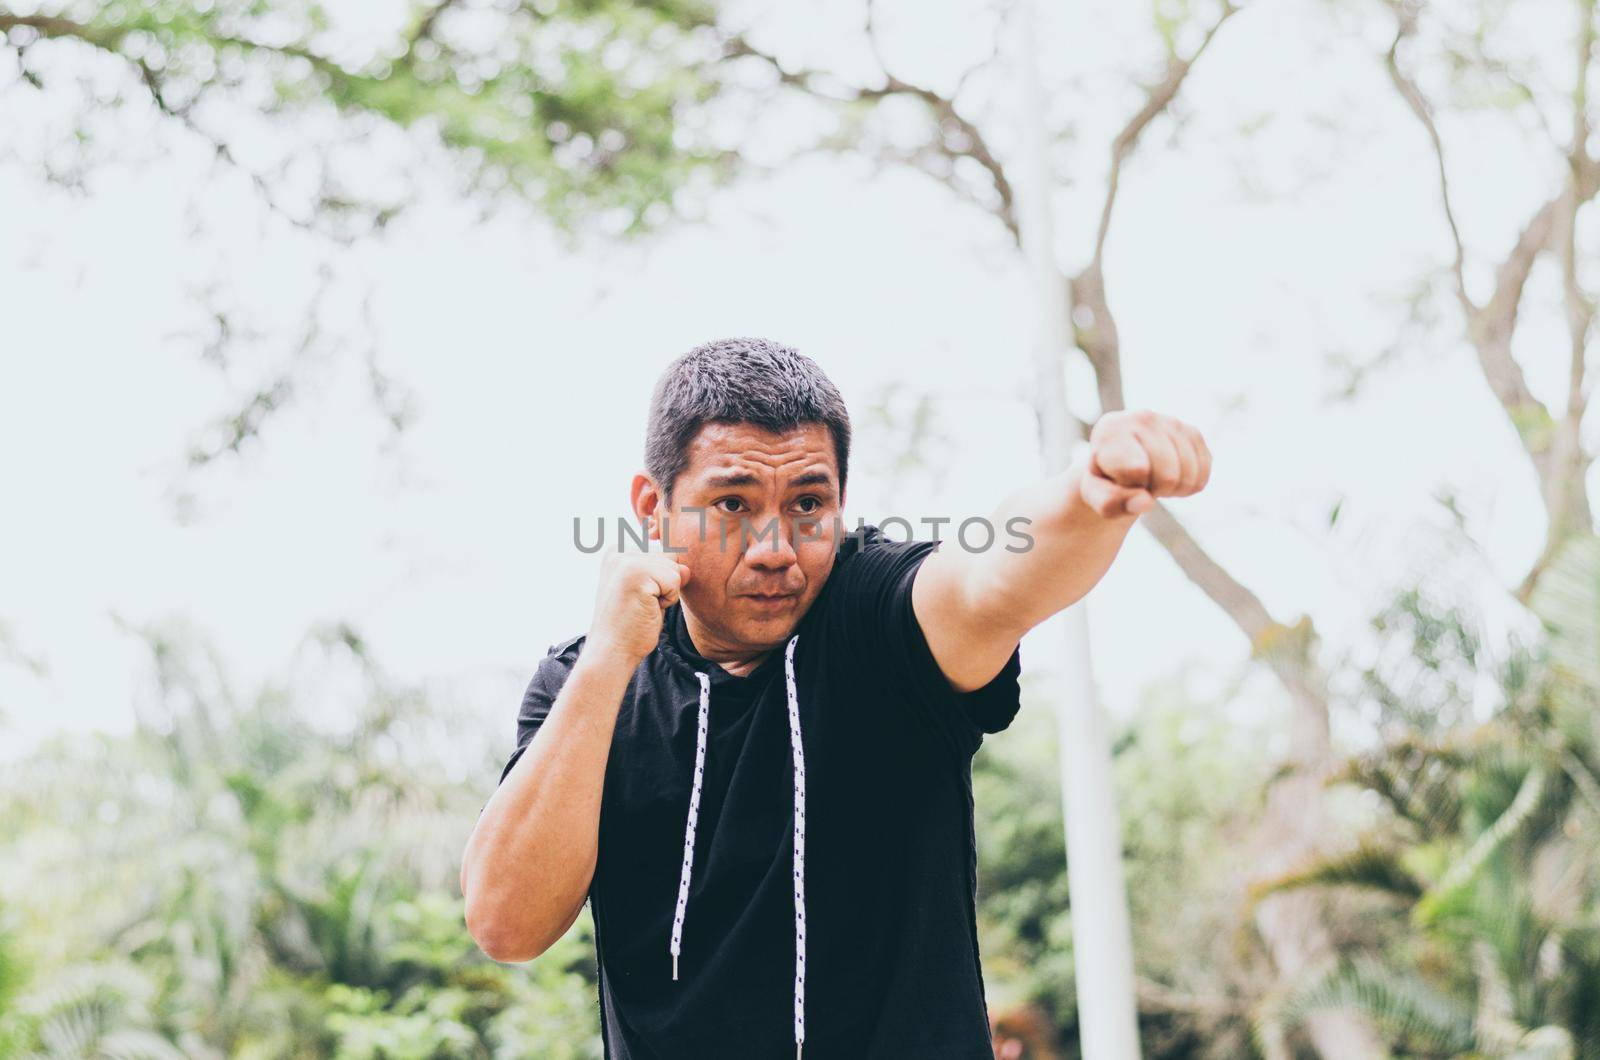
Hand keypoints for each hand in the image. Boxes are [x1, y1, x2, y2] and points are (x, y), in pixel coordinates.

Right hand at [586, 551, 691, 667]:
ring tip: (643, 606)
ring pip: (675, 568)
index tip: (638, 596)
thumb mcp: (649, 590)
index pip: (664, 551)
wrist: (612, 651)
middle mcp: (619, 550)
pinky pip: (675, 580)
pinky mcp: (636, 573)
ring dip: (667, 592)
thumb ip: (666, 571)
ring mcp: (626, 560)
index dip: (661, 580)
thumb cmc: (631, 624)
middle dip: (665, 584)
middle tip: (641, 603)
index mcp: (618, 550)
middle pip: (671, 556)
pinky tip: (647, 609)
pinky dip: (668, 600)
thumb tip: (687, 569)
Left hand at [1077, 409, 1210, 517]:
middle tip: (1137, 483)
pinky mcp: (1193, 433)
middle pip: (1168, 476)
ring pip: (1189, 476)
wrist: (1118, 462)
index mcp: (1111, 429)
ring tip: (1151, 479)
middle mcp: (1143, 417)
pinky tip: (1169, 477)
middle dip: (1154, 490)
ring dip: (1171, 490)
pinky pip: (1202, 475)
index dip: (1132, 488)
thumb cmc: (1104, 481)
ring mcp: (1171, 422)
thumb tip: (1145, 502)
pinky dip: (1187, 486)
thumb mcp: (1096, 496)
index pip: (1138, 470)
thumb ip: (1111, 502)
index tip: (1118, 480)